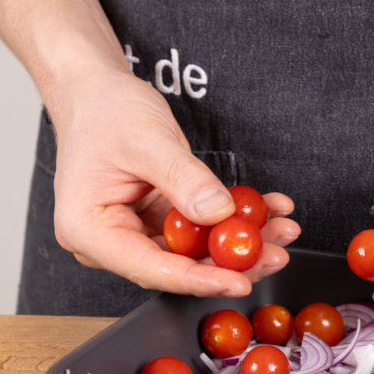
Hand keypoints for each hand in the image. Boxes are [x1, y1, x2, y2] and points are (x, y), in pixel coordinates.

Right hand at [51, 69, 299, 296]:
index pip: (151, 269)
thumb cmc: (104, 111)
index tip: (238, 281)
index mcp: (91, 231)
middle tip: (275, 252)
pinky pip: (205, 229)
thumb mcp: (147, 140)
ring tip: (282, 227)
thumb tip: (218, 212)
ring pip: (199, 251)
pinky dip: (237, 220)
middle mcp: (114, 240)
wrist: (97, 92)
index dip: (199, 279)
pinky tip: (268, 209)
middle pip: (180, 266)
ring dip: (244, 242)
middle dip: (234, 262)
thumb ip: (183, 179)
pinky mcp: (163, 220)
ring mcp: (140, 231)